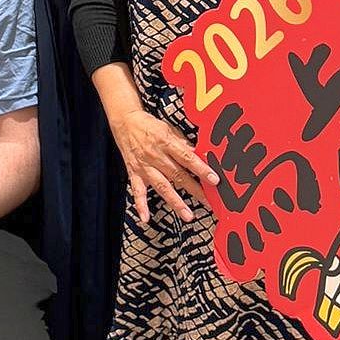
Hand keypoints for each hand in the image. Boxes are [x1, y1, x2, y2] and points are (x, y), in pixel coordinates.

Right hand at [109, 109, 217, 225]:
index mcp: (166, 142)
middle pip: (177, 175)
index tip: (214, 180)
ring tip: (188, 215)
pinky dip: (141, 205)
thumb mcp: (169, 129)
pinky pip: (137, 191)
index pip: (187, 157)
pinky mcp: (134, 173)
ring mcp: (144, 166)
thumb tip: (201, 155)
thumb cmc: (150, 126)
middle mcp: (155, 155)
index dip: (201, 169)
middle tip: (209, 202)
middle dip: (195, 190)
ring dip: (176, 202)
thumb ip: (184, 144)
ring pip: (162, 186)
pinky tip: (145, 217)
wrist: (125, 122)